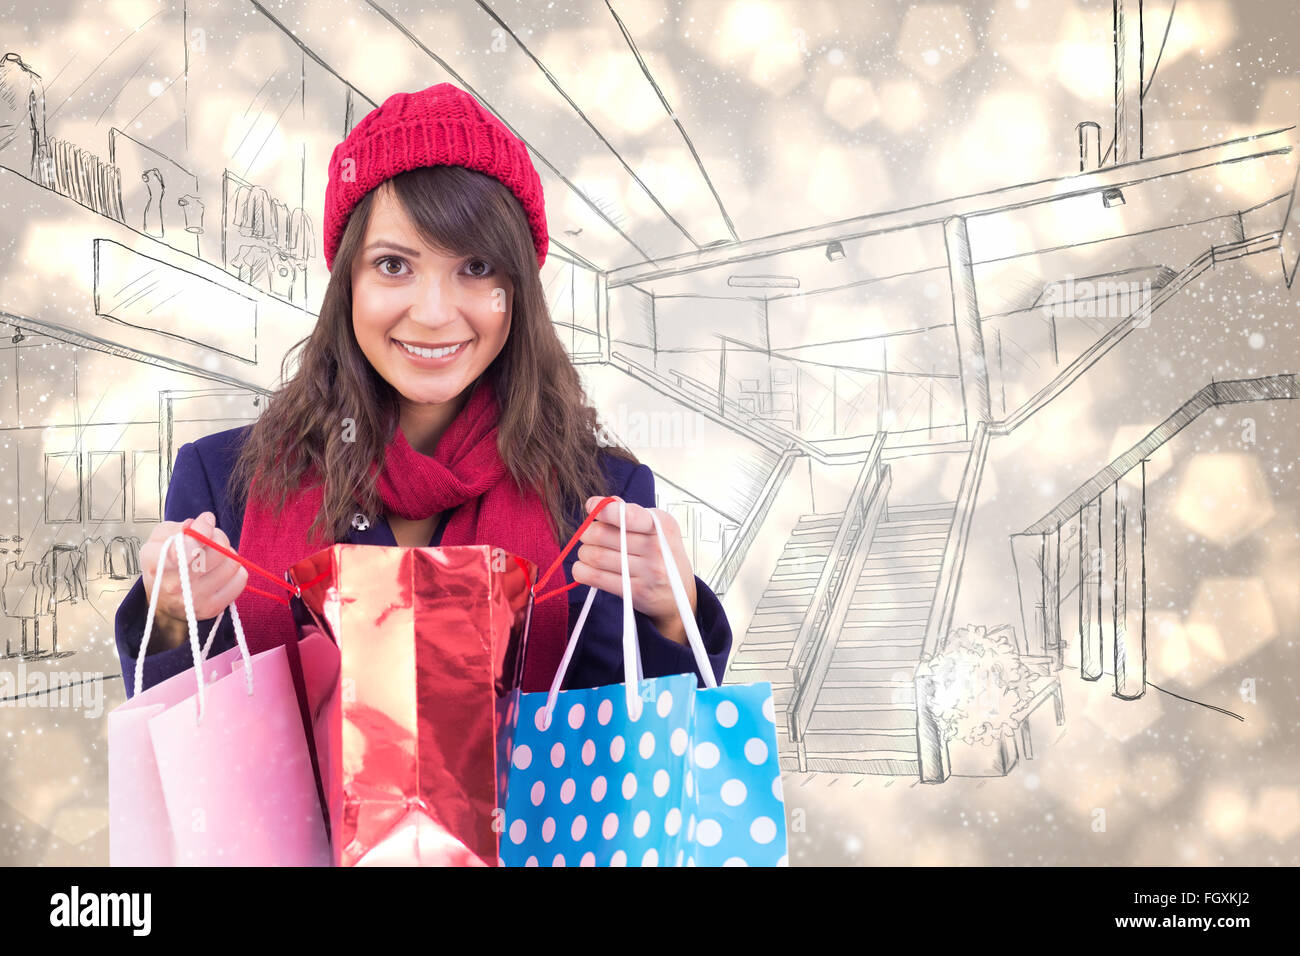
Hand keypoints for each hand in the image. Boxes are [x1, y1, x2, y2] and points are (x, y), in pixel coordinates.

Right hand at [139, 511, 248, 626]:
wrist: (162, 600)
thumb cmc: (162, 562)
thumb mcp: (158, 539)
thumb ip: (178, 527)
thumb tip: (204, 522)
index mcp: (157, 564)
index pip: (184, 548)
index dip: (202, 531)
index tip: (206, 522)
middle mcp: (175, 585)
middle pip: (217, 550)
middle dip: (218, 537)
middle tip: (210, 540)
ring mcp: (195, 600)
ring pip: (232, 563)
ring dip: (227, 554)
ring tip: (214, 556)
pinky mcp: (212, 608)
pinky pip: (240, 579)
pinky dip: (235, 571)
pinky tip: (221, 571)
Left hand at [572, 496, 697, 645]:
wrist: (680, 594)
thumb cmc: (665, 555)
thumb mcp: (659, 528)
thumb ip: (632, 513)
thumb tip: (602, 503)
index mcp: (662, 525)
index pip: (626, 515)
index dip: (602, 509)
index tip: (591, 507)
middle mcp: (656, 547)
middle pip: (602, 535)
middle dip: (587, 532)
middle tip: (589, 534)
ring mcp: (647, 572)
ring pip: (596, 556)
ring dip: (584, 552)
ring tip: (589, 552)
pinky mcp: (635, 591)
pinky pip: (596, 578)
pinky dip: (582, 570)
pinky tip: (585, 566)